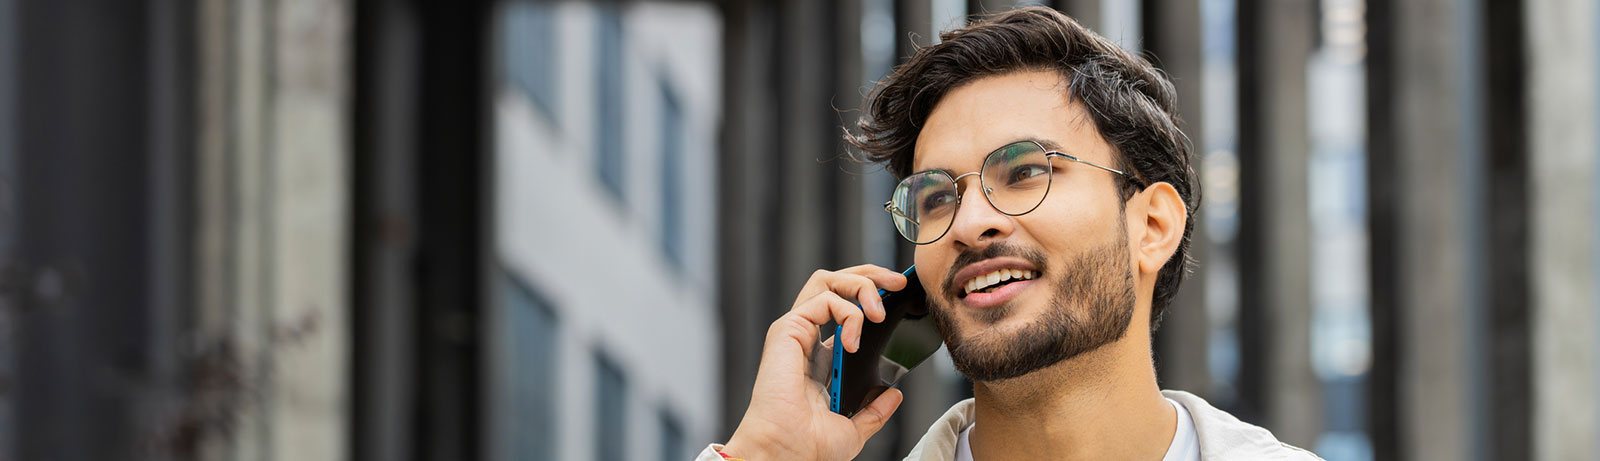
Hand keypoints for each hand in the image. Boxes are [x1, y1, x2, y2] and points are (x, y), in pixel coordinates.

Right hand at [723, 265, 909, 459]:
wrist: (787, 451)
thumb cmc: (807, 444)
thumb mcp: (854, 427)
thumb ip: (874, 410)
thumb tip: (894, 394)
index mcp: (819, 356)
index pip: (844, 308)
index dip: (870, 296)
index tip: (899, 297)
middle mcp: (806, 337)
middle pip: (835, 284)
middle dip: (869, 275)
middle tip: (897, 283)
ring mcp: (795, 331)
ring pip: (827, 281)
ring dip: (861, 286)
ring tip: (879, 312)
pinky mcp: (788, 329)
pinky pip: (823, 300)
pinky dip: (848, 313)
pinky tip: (855, 341)